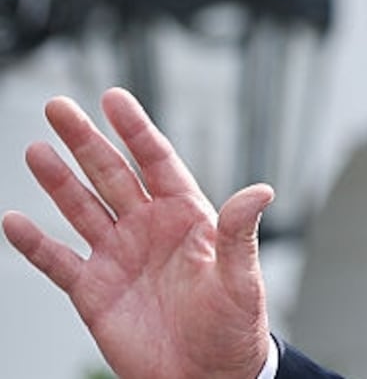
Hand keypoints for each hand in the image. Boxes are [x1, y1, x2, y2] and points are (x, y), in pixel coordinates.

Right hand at [2, 89, 274, 378]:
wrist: (206, 376)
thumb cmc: (234, 326)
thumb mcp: (242, 277)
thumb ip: (241, 233)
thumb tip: (261, 190)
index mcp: (187, 216)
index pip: (156, 161)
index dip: (135, 129)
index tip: (113, 97)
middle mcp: (148, 228)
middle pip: (111, 174)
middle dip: (86, 141)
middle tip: (58, 107)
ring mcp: (118, 256)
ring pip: (81, 208)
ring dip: (58, 181)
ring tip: (36, 150)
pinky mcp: (94, 290)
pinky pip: (58, 261)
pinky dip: (35, 243)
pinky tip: (14, 221)